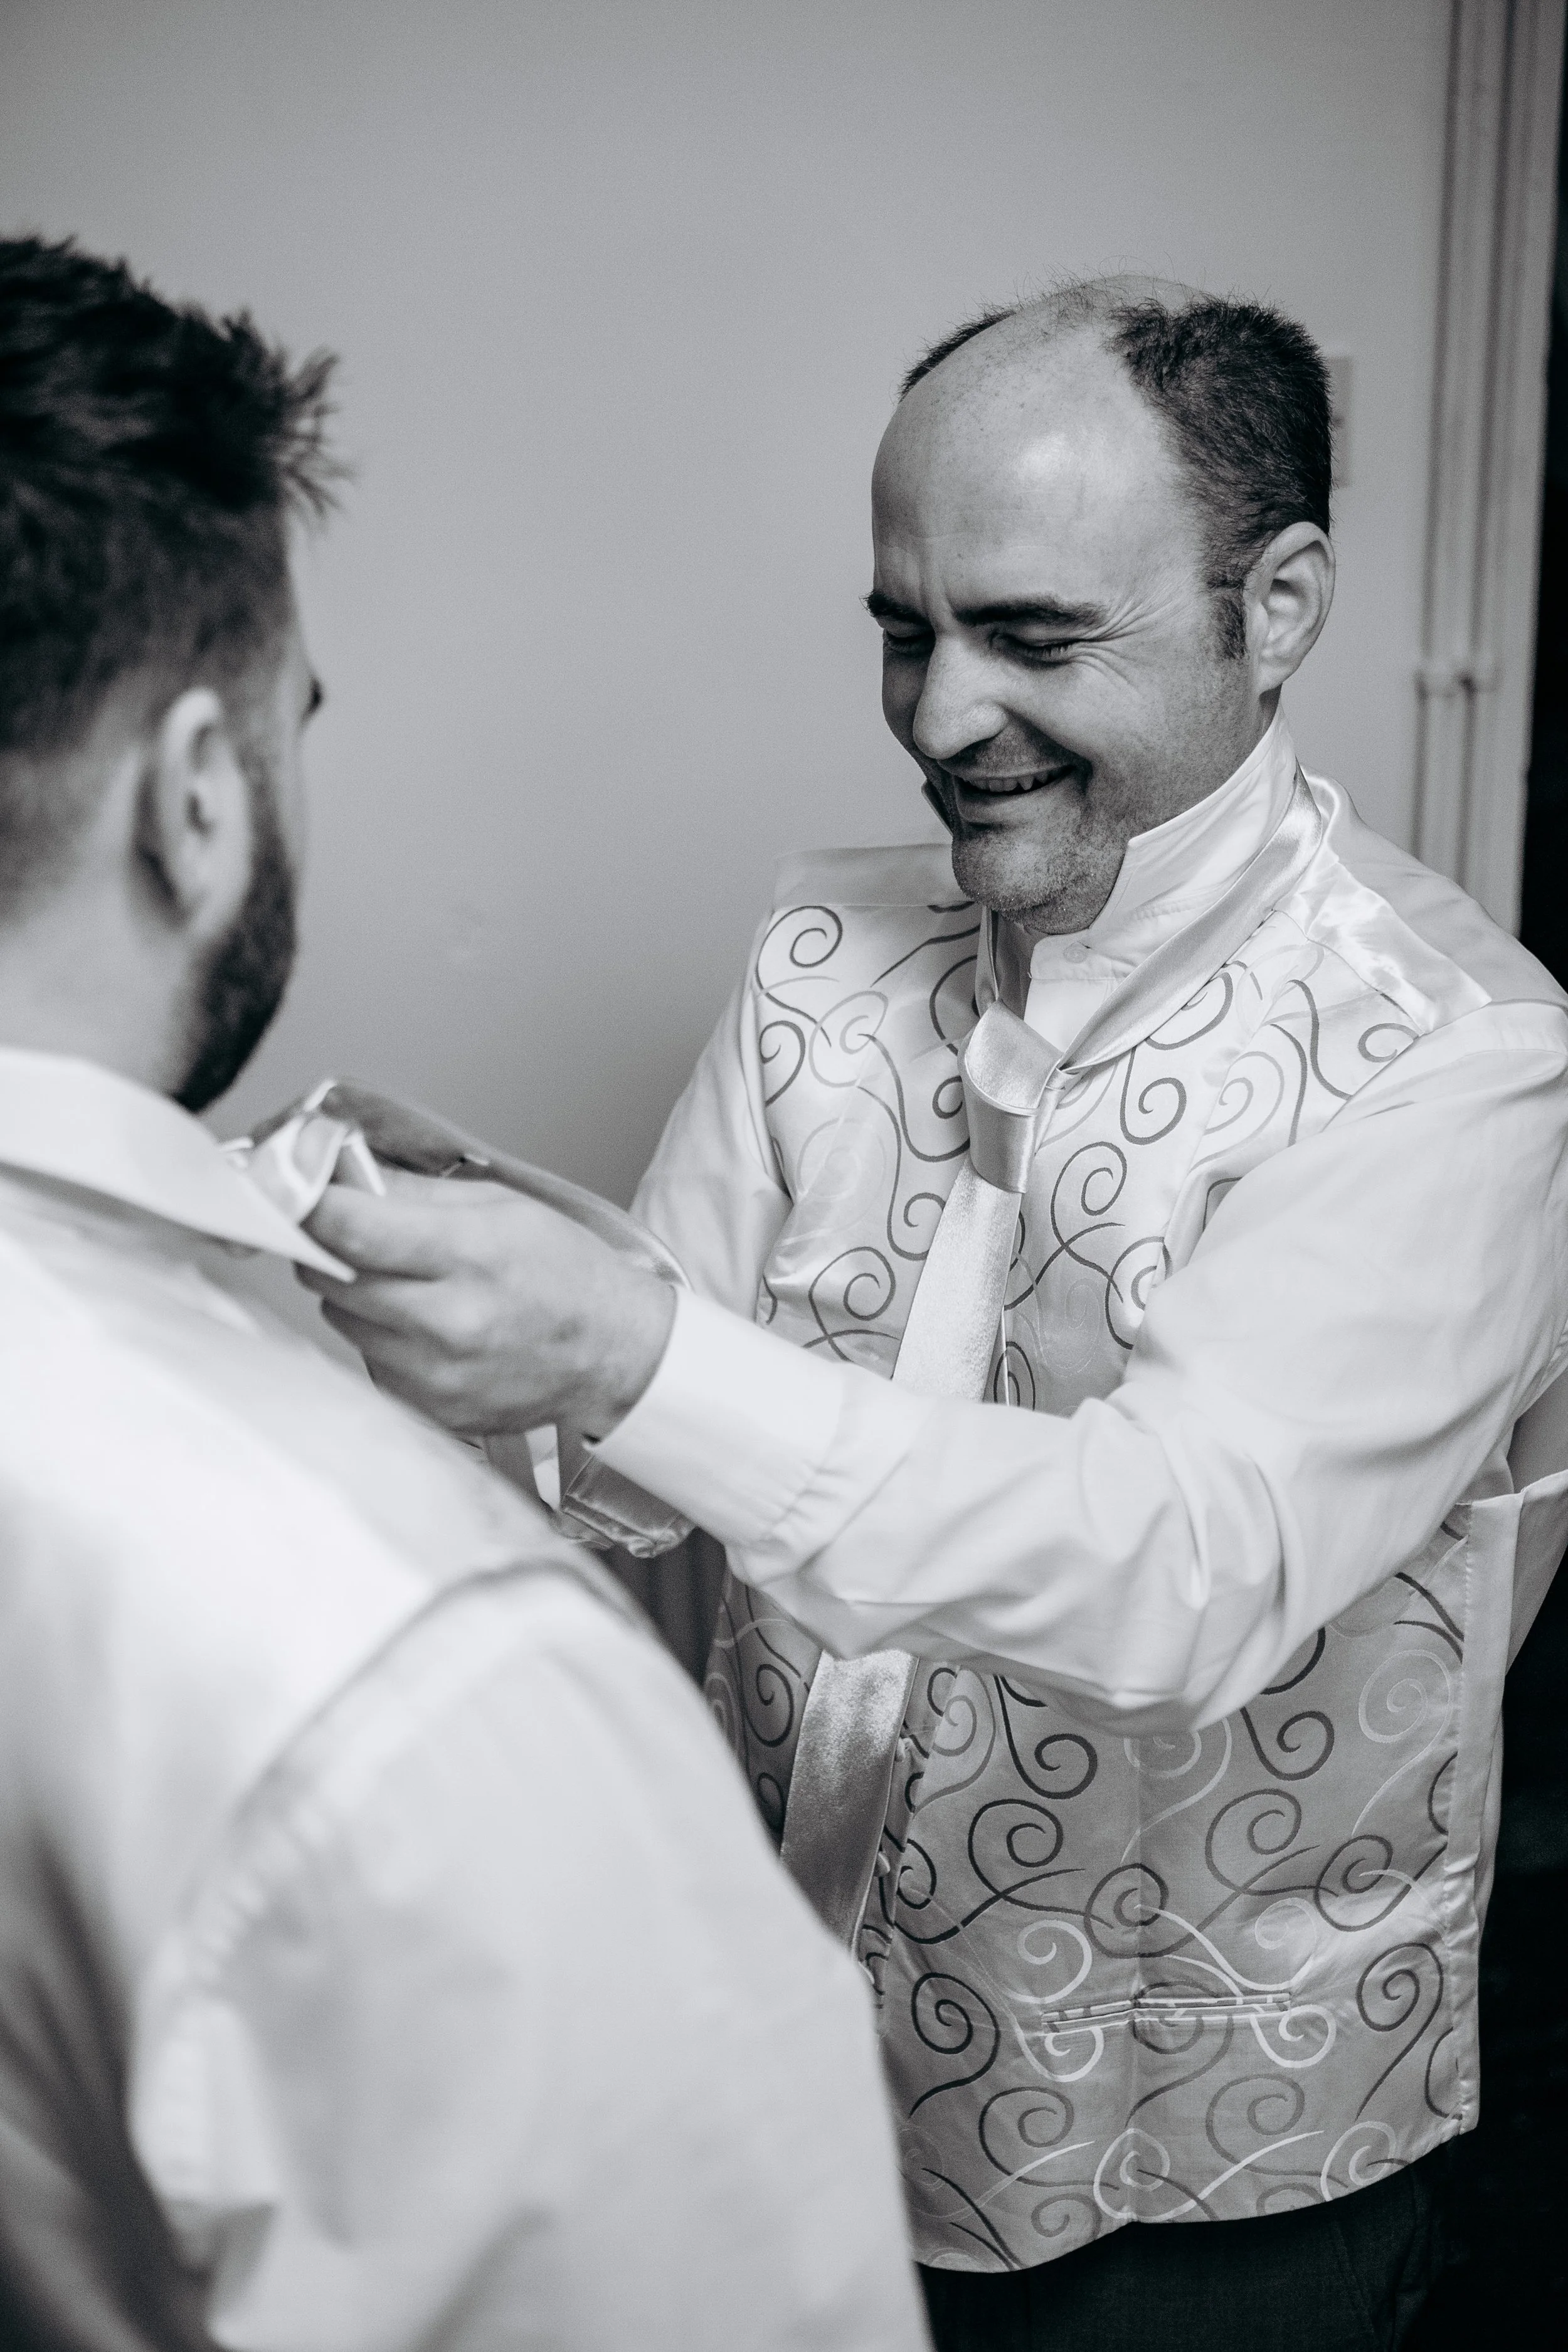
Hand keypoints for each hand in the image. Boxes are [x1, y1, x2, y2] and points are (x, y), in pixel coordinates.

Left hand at [298, 1169, 676, 1439]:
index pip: (349, 1229)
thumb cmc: (565, 1275)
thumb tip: (340, 1178)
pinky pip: (367, 1358)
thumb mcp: (499, 1208)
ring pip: (341, 1318)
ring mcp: (434, 1373)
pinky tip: (426, 1325)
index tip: (294, 1192)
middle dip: (331, 1246)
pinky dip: (380, 1336)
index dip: (308, 1206)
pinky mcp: (427, 1407)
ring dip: (355, 1293)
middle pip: (330, 1275)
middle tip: (358, 1231)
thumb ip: (411, 1194)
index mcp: (468, 1256)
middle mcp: (447, 1321)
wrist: (612, 1352)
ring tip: (410, 1282)